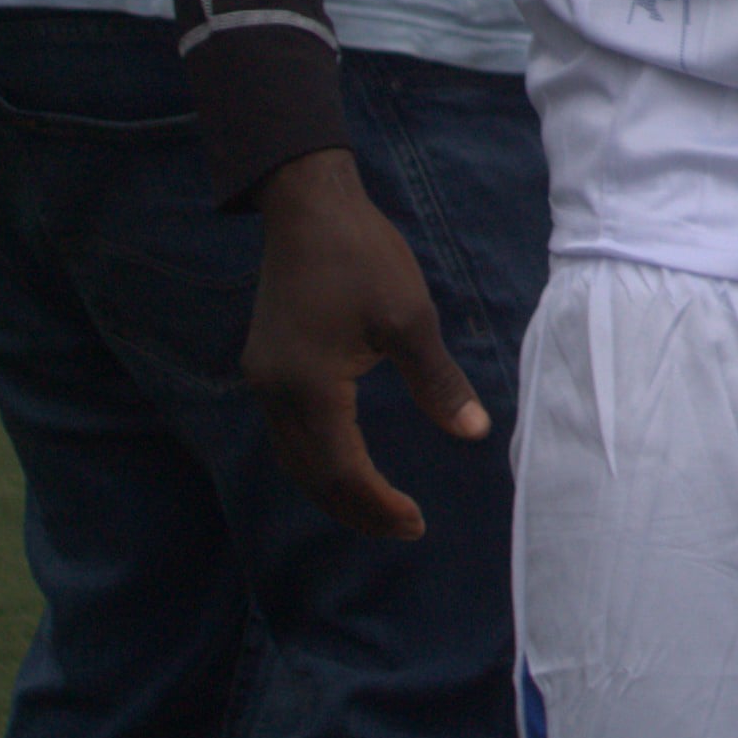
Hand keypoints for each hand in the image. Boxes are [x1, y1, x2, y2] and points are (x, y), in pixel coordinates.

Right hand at [247, 147, 484, 538]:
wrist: (307, 209)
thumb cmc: (363, 257)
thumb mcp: (410, 317)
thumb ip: (437, 381)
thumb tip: (474, 432)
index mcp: (310, 389)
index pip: (342, 470)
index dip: (378, 504)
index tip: (416, 523)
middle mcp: (276, 394)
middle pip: (311, 476)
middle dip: (355, 508)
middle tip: (403, 528)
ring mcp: (263, 380)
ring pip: (294, 458)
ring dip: (332, 488)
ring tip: (377, 507)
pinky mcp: (266, 365)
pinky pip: (288, 431)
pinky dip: (317, 457)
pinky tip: (345, 458)